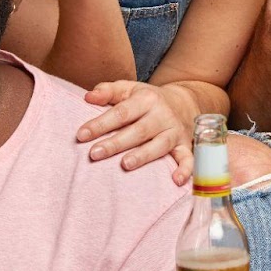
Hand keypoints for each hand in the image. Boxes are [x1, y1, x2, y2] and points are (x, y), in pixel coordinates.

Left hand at [80, 80, 201, 181]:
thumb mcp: (129, 89)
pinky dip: (185, 170)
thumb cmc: (148, 99)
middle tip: (94, 154)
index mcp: (147, 99)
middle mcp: (162, 115)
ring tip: (125, 165)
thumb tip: (87, 97)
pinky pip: (188, 159)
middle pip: (138, 131)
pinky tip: (176, 181)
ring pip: (159, 145)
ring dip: (143, 156)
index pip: (121, 112)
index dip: (101, 124)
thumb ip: (107, 91)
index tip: (81, 135)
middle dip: (116, 143)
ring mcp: (175, 131)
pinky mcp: (185, 146)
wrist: (185, 102)